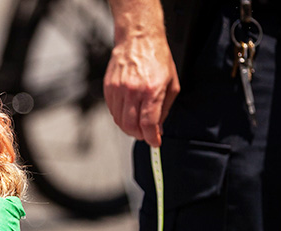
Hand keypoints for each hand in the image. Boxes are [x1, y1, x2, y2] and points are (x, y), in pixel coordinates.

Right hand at [104, 23, 179, 146]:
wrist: (138, 37)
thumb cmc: (157, 57)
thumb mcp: (172, 84)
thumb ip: (165, 109)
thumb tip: (159, 128)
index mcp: (152, 90)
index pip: (148, 125)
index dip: (152, 139)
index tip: (155, 142)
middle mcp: (133, 90)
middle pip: (131, 127)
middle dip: (140, 136)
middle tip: (146, 135)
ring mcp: (118, 89)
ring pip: (120, 121)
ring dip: (129, 128)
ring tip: (137, 125)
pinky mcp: (109, 87)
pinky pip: (112, 110)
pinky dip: (120, 117)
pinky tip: (128, 112)